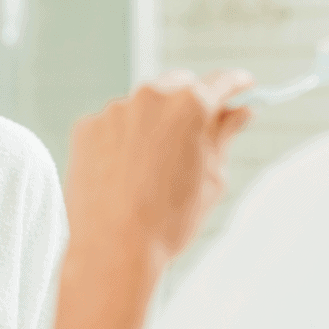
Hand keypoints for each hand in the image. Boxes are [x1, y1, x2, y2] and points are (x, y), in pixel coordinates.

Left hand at [65, 68, 253, 262]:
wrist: (114, 247)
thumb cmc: (169, 219)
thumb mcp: (211, 178)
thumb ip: (224, 136)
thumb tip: (240, 111)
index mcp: (190, 105)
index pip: (221, 81)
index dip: (236, 84)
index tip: (242, 87)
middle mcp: (150, 97)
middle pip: (178, 86)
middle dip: (190, 102)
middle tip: (198, 131)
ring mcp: (114, 110)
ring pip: (142, 106)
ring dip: (153, 123)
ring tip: (154, 168)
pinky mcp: (86, 127)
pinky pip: (112, 125)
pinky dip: (121, 140)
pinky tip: (124, 173)